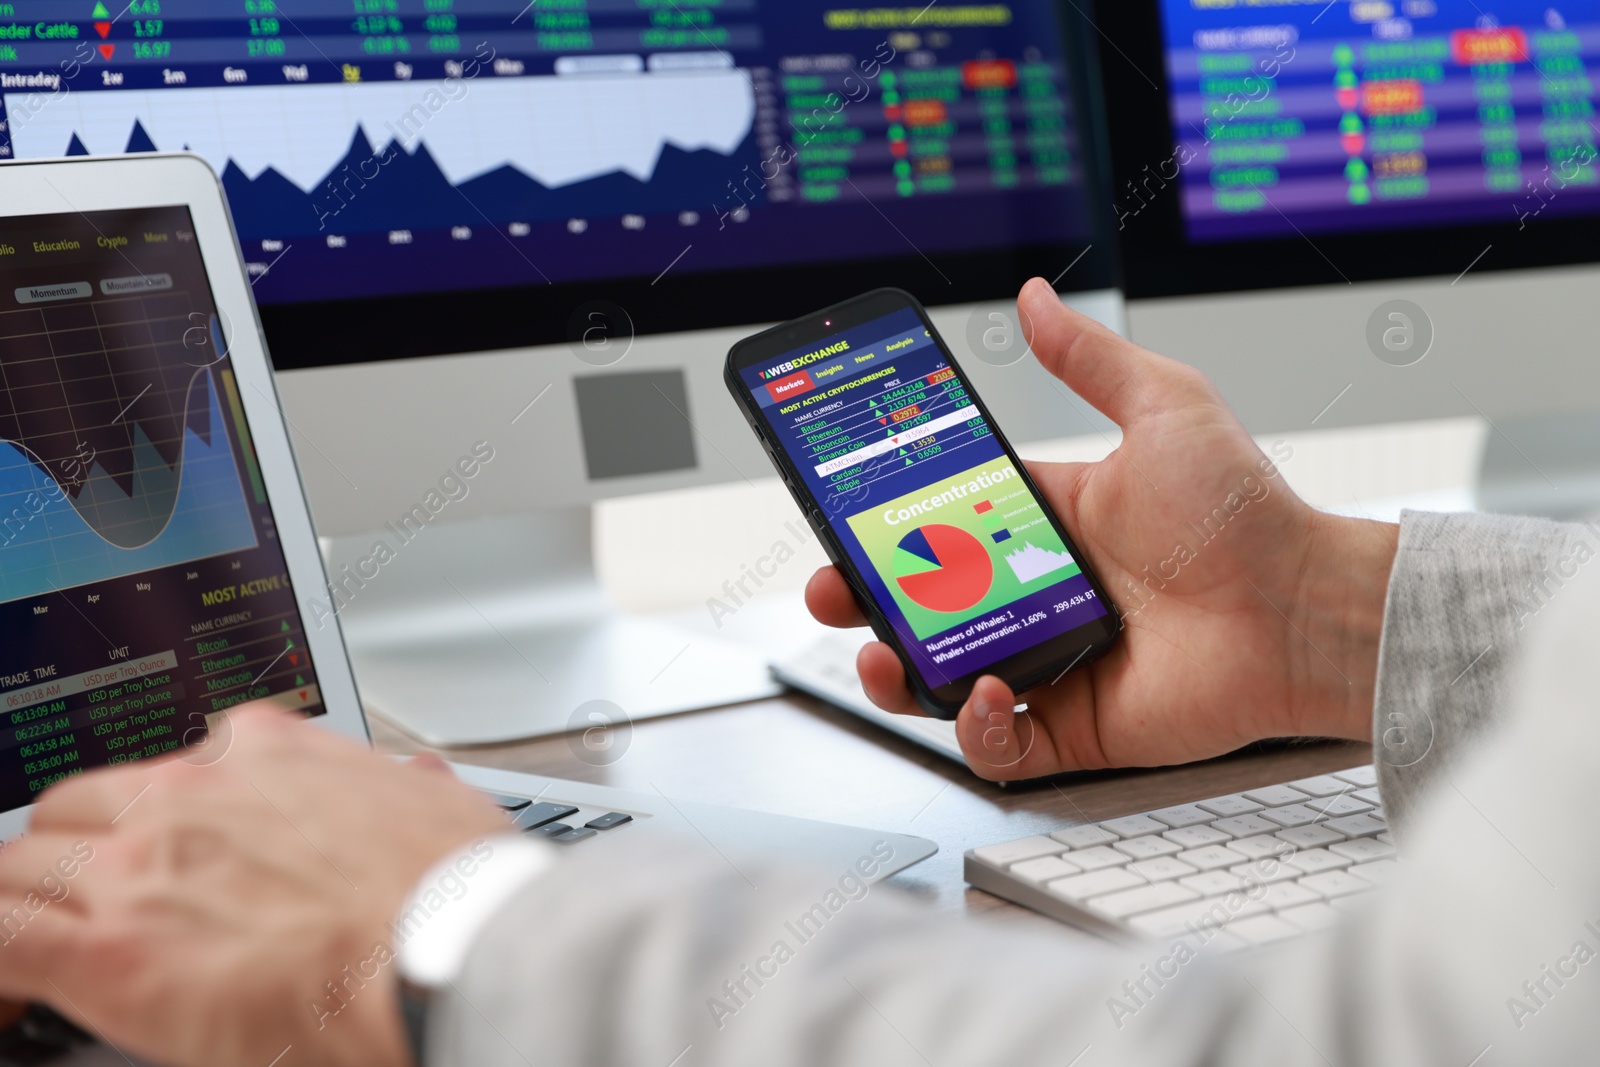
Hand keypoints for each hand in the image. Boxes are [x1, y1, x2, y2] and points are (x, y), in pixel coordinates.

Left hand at [0, 706, 507, 1066]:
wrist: (440, 944)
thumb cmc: (450, 886)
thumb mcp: (437, 805)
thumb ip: (404, 785)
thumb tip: (418, 777)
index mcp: (264, 752)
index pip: (172, 763)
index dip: (162, 812)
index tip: (168, 845)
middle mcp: (190, 792)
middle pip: (76, 805)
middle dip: (73, 848)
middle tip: (90, 897)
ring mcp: (140, 865)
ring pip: (21, 864)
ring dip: (25, 901)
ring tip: (37, 942)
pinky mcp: (109, 949)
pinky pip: (2, 938)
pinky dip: (0, 958)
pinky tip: (14, 987)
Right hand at [807, 278, 1397, 779]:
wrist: (1301, 609)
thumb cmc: (1244, 513)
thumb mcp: (1161, 409)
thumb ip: (1088, 359)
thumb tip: (1032, 298)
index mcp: (1044, 523)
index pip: (938, 521)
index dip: (884, 522)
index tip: (843, 513)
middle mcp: (1037, 595)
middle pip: (922, 604)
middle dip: (863, 600)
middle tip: (832, 590)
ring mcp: (1051, 662)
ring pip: (943, 677)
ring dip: (896, 674)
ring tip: (880, 658)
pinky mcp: (1074, 726)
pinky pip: (1001, 742)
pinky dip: (977, 728)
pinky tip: (985, 694)